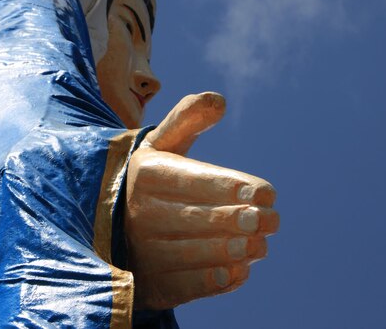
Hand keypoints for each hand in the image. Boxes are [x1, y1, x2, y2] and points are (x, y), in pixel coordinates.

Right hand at [126, 92, 278, 309]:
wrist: (114, 219)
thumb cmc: (153, 177)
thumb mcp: (162, 143)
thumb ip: (187, 119)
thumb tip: (220, 101)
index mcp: (146, 174)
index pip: (190, 180)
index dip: (229, 186)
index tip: (266, 193)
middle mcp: (139, 212)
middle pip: (194, 219)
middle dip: (237, 220)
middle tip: (271, 221)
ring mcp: (142, 249)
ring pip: (190, 254)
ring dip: (230, 252)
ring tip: (260, 246)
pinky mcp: (150, 281)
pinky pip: (182, 285)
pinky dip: (212, 281)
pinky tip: (240, 272)